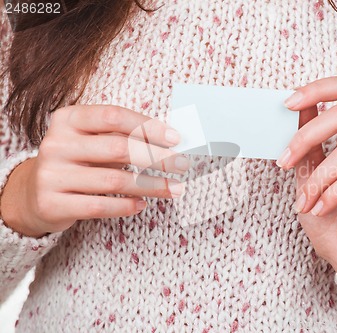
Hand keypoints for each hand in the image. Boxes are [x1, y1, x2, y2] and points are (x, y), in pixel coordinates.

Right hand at [0, 105, 188, 237]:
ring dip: (151, 185)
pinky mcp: (52, 204)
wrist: (34, 193)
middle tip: (183, 164)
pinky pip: (99, 206)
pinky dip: (126, 206)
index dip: (148, 126)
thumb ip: (124, 136)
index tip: (176, 138)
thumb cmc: (78, 160)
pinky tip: (142, 204)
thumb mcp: (93, 140)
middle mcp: (56, 144)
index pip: (113, 116)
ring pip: (113, 180)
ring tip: (175, 188)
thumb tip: (172, 140)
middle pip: (118, 148)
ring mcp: (51, 175)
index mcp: (67, 119)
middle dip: (157, 157)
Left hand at [278, 76, 336, 308]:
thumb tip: (295, 105)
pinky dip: (332, 194)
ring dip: (316, 180)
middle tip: (283, 162)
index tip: (285, 104)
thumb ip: (308, 139)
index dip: (319, 88)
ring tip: (304, 203)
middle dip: (305, 137)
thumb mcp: (309, 170)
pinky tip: (321, 209)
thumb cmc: (329, 213)